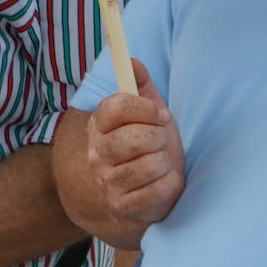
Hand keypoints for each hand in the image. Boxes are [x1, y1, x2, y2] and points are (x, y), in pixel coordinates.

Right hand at [86, 58, 184, 225]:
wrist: (136, 191)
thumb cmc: (146, 144)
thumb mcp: (145, 111)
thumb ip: (138, 82)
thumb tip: (132, 60)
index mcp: (98, 124)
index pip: (116, 106)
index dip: (145, 108)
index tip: (160, 114)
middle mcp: (97, 153)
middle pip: (136, 138)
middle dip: (159, 137)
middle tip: (159, 141)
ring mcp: (107, 182)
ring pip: (150, 165)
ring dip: (165, 162)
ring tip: (159, 162)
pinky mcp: (123, 206)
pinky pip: (158, 190)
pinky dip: (170, 184)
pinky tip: (163, 181)